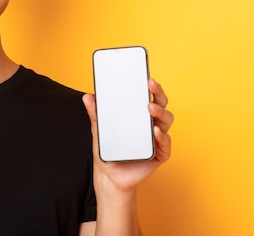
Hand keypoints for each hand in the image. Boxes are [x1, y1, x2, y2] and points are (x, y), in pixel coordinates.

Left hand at [82, 78, 173, 193]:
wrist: (109, 176)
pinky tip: (155, 132)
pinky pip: (165, 144)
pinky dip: (162, 137)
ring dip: (160, 113)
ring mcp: (156, 139)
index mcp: (139, 116)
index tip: (146, 76)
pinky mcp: (159, 155)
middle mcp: (151, 125)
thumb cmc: (108, 151)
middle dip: (158, 93)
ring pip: (166, 122)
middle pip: (161, 105)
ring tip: (149, 108)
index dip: (151, 86)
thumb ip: (95, 114)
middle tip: (150, 85)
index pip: (149, 97)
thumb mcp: (99, 130)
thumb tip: (87, 97)